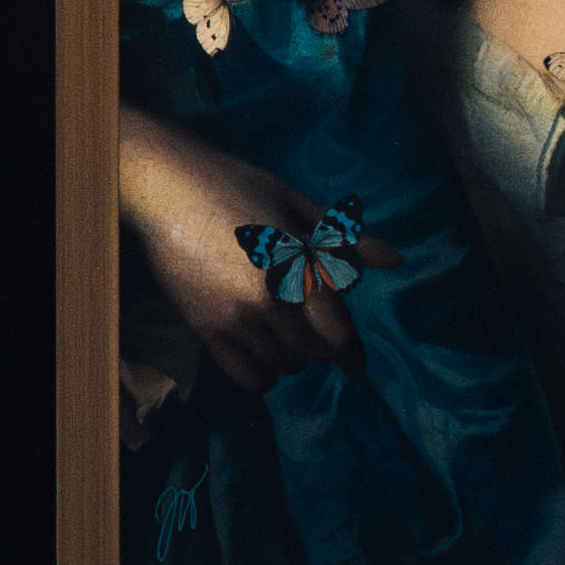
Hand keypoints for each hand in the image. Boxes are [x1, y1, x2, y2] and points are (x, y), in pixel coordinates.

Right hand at [118, 106, 364, 392]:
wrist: (168, 188)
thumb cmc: (238, 189)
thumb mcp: (299, 206)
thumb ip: (345, 240)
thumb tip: (396, 260)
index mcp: (300, 268)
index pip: (338, 333)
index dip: (353, 354)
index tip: (358, 365)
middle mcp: (272, 300)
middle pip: (313, 353)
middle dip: (322, 351)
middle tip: (317, 340)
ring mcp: (237, 317)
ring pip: (282, 366)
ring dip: (293, 360)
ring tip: (289, 342)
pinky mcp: (206, 328)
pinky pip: (246, 375)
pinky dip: (262, 376)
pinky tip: (263, 357)